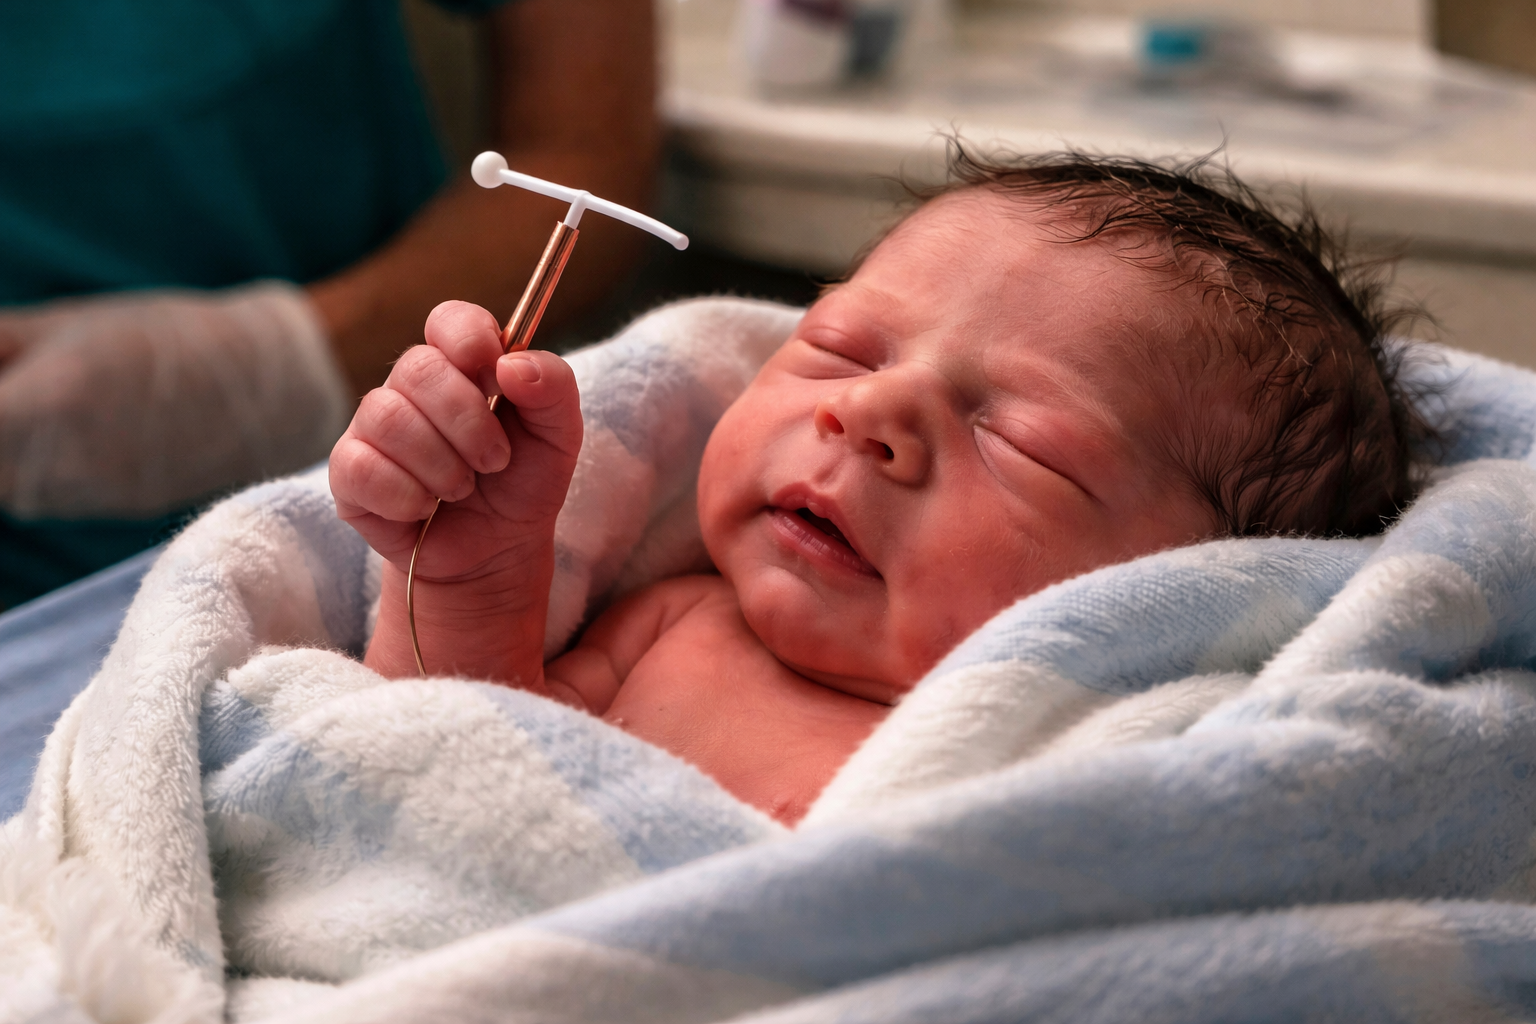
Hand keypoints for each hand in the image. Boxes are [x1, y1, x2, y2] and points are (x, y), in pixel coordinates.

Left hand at [0, 283, 350, 517]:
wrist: (275, 388)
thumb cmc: (170, 338)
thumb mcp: (67, 325)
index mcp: (46, 402)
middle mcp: (61, 465)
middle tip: (18, 382)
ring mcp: (88, 496)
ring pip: (3, 486)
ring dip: (5, 452)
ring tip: (38, 403)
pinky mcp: (110, 510)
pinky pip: (41, 493)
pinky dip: (35, 464)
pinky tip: (70, 427)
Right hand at [330, 300, 583, 588]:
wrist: (496, 552)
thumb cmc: (523, 484)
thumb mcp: (559, 437)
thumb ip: (554, 389)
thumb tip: (513, 364)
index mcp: (463, 366)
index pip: (449, 320)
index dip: (469, 340)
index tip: (494, 375)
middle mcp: (411, 388)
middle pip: (418, 368)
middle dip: (467, 422)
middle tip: (494, 461)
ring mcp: (374, 428)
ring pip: (388, 417)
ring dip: (440, 464)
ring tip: (462, 489)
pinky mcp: (349, 474)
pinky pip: (361, 467)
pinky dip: (405, 495)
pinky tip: (424, 509)